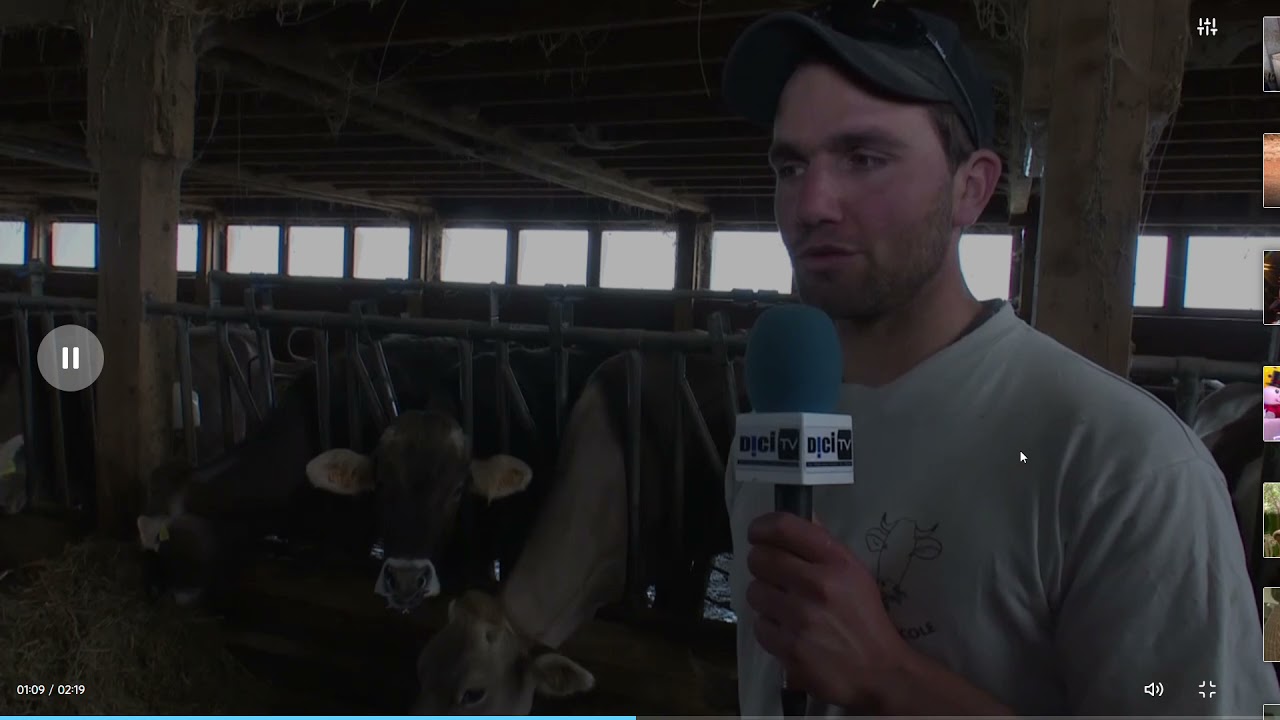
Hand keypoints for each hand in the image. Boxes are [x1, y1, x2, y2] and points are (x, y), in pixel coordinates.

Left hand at [745, 511, 913, 708]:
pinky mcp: (789, 648)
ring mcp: (800, 618)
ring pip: (755, 591)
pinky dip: (769, 627)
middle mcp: (816, 585)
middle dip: (761, 563)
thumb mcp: (855, 574)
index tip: (757, 533)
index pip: (785, 528)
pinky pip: (759, 625)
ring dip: (764, 597)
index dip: (762, 526)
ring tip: (783, 606)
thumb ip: (825, 547)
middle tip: (771, 574)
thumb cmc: (866, 619)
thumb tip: (804, 518)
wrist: (879, 672)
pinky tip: (786, 631)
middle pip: (760, 558)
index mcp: (836, 562)